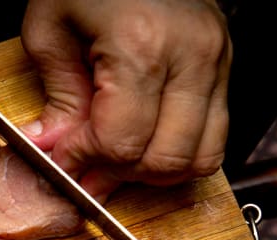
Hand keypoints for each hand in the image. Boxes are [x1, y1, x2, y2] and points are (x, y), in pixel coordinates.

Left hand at [20, 0, 231, 197]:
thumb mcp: (50, 27)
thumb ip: (56, 96)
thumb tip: (52, 149)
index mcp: (142, 46)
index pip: (121, 142)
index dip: (85, 163)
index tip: (62, 165)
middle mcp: (190, 57)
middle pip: (163, 158)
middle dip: (118, 176)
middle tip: (86, 175)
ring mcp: (216, 62)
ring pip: (198, 159)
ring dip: (153, 173)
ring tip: (119, 163)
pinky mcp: (226, 65)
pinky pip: (215, 138)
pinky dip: (180, 155)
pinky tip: (147, 146)